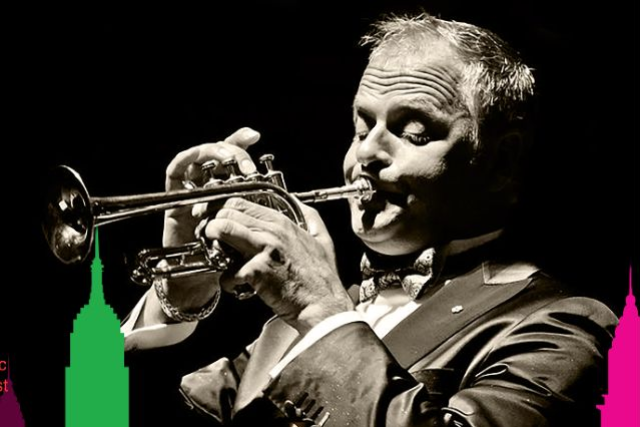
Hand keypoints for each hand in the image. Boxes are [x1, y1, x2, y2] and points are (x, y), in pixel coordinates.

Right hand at [137, 127, 261, 326]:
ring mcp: (193, 190)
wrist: (203, 279)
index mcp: (232, 190)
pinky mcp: (176, 198)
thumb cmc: (231, 258)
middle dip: (233, 152)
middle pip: (217, 154)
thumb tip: (295, 200)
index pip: (235, 158)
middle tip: (247, 165)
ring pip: (199, 158)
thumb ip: (269, 216)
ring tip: (227, 162)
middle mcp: (212, 187)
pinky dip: (184, 161)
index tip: (256, 137)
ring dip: (212, 154)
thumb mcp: (256, 233)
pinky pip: (175, 172)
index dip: (242, 142)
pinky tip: (196, 159)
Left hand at [205, 197, 354, 333]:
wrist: (323, 305)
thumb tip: (299, 203)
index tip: (215, 217)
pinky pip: (228, 271)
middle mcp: (273, 231)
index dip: (223, 209)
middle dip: (213, 224)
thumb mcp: (323, 240)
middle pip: (228, 213)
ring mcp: (264, 249)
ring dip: (212, 241)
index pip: (242, 202)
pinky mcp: (257, 271)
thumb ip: (311, 218)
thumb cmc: (321, 279)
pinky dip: (227, 281)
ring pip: (223, 230)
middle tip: (211, 237)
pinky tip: (236, 286)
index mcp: (284, 222)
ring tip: (217, 256)